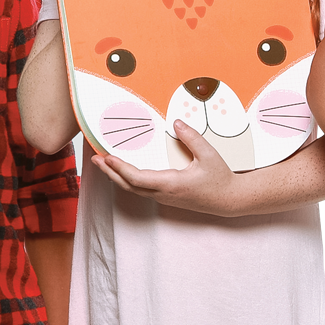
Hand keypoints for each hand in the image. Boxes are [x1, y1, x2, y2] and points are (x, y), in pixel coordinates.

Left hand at [90, 120, 242, 215]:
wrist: (229, 201)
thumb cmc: (220, 179)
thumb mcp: (209, 156)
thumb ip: (192, 138)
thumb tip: (176, 123)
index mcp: (172, 184)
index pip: (138, 178)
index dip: (121, 169)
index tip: (108, 158)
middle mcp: (164, 194)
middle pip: (129, 186)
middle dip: (110, 172)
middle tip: (95, 159)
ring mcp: (164, 198)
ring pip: (134, 189)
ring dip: (117, 177)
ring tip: (104, 163)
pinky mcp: (167, 198)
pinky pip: (142, 190)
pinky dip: (128, 180)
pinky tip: (123, 172)